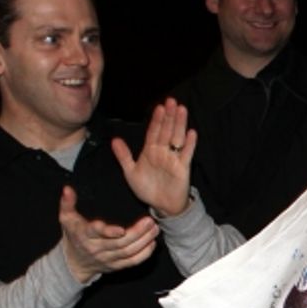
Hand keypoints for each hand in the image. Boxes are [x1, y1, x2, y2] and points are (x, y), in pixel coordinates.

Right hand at [58, 186, 159, 282]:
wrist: (74, 263)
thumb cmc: (73, 236)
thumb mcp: (66, 218)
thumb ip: (67, 203)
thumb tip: (67, 189)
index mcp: (84, 235)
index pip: (96, 234)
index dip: (108, 232)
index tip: (121, 229)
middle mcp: (97, 248)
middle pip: (119, 243)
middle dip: (136, 233)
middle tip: (150, 222)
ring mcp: (108, 259)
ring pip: (128, 252)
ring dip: (143, 242)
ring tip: (154, 229)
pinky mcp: (116, 266)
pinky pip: (132, 262)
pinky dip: (144, 254)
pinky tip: (152, 243)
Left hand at [111, 98, 195, 216]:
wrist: (161, 206)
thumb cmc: (147, 189)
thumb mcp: (130, 172)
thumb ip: (124, 156)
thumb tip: (114, 139)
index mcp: (150, 151)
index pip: (154, 132)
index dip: (157, 120)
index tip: (159, 107)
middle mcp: (163, 152)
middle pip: (167, 131)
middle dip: (169, 116)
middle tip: (172, 101)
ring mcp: (173, 159)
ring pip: (177, 138)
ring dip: (180, 124)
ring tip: (182, 109)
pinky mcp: (183, 168)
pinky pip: (186, 154)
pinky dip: (189, 144)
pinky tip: (191, 133)